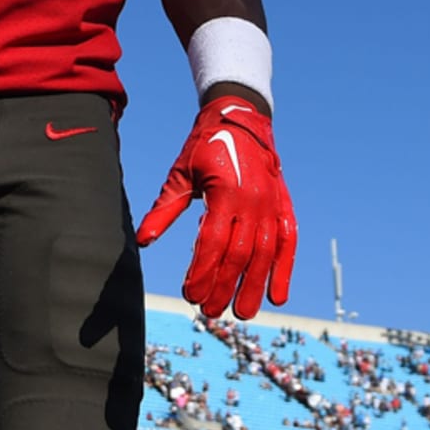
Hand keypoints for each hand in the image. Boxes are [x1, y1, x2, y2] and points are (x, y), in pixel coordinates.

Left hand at [136, 98, 295, 319]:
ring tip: (241, 313)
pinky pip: (287, 241)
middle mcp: (253, 200)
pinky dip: (284, 269)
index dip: (202, 271)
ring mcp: (271, 203)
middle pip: (239, 254)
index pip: (213, 242)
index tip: (191, 294)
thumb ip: (165, 208)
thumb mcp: (181, 173)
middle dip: (224, 285)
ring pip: (265, 253)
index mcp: (224, 191)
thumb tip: (143, 240)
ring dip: (253, 286)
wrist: (240, 116)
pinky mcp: (283, 204)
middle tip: (211, 311)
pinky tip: (277, 296)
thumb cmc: (204, 146)